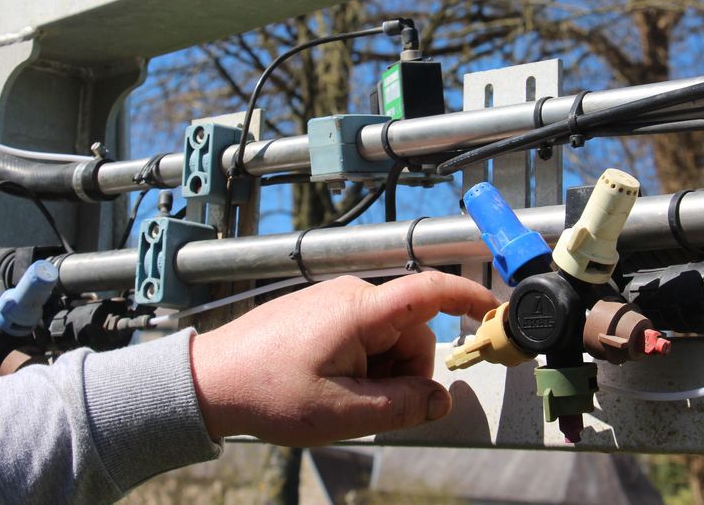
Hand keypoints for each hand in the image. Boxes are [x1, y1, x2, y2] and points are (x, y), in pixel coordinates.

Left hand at [190, 271, 496, 445]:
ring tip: (340, 397)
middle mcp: (349, 295)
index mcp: (359, 310)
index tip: (494, 310)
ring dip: (380, 372)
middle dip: (406, 372)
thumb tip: (440, 399)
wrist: (208, 380)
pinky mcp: (321, 312)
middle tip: (369, 404)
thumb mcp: (342, 413)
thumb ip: (402, 406)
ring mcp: (332, 301)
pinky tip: (330, 386)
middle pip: (411, 331)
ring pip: (387, 338)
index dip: (468, 298)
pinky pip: (362, 337)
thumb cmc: (265, 391)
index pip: (429, 291)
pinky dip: (361, 365)